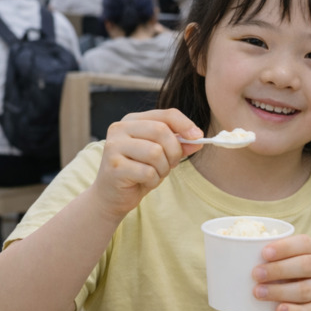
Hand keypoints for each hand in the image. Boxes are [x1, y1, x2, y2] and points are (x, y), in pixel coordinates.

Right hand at [88, 109, 202, 220]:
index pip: (166, 114)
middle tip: (171, 164)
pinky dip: (153, 180)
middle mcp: (120, 128)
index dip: (185, 124)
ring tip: (154, 173)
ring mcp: (113, 146)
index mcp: (133, 120)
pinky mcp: (114, 166)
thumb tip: (198, 139)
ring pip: (155, 152)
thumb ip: (178, 145)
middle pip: (161, 131)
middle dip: (174, 151)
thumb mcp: (162, 155)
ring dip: (163, 168)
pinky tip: (144, 181)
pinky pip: (148, 172)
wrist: (112, 196)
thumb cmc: (138, 171)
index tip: (198, 137)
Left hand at [253, 234, 310, 310]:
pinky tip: (278, 309)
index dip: (284, 247)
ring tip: (258, 292)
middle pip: (305, 265)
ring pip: (304, 290)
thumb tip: (237, 256)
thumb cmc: (295, 278)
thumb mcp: (291, 262)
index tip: (264, 253)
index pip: (304, 243)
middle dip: (278, 269)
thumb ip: (273, 259)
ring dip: (279, 291)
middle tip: (255, 274)